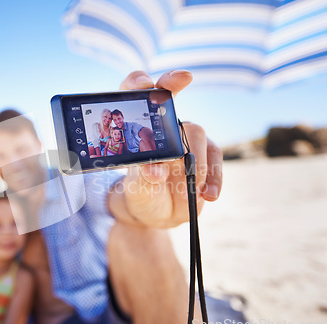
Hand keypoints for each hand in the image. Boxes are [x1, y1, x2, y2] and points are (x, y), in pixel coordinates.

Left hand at [113, 70, 222, 227]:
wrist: (157, 212)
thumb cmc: (142, 194)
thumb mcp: (137, 191)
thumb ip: (143, 180)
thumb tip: (155, 171)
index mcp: (140, 130)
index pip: (137, 97)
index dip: (139, 83)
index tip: (146, 83)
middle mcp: (164, 128)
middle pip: (173, 110)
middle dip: (176, 109)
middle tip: (182, 103)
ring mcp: (187, 140)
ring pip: (196, 135)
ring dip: (195, 163)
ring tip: (190, 190)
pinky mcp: (207, 154)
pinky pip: (215, 158)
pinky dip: (214, 177)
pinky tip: (208, 195)